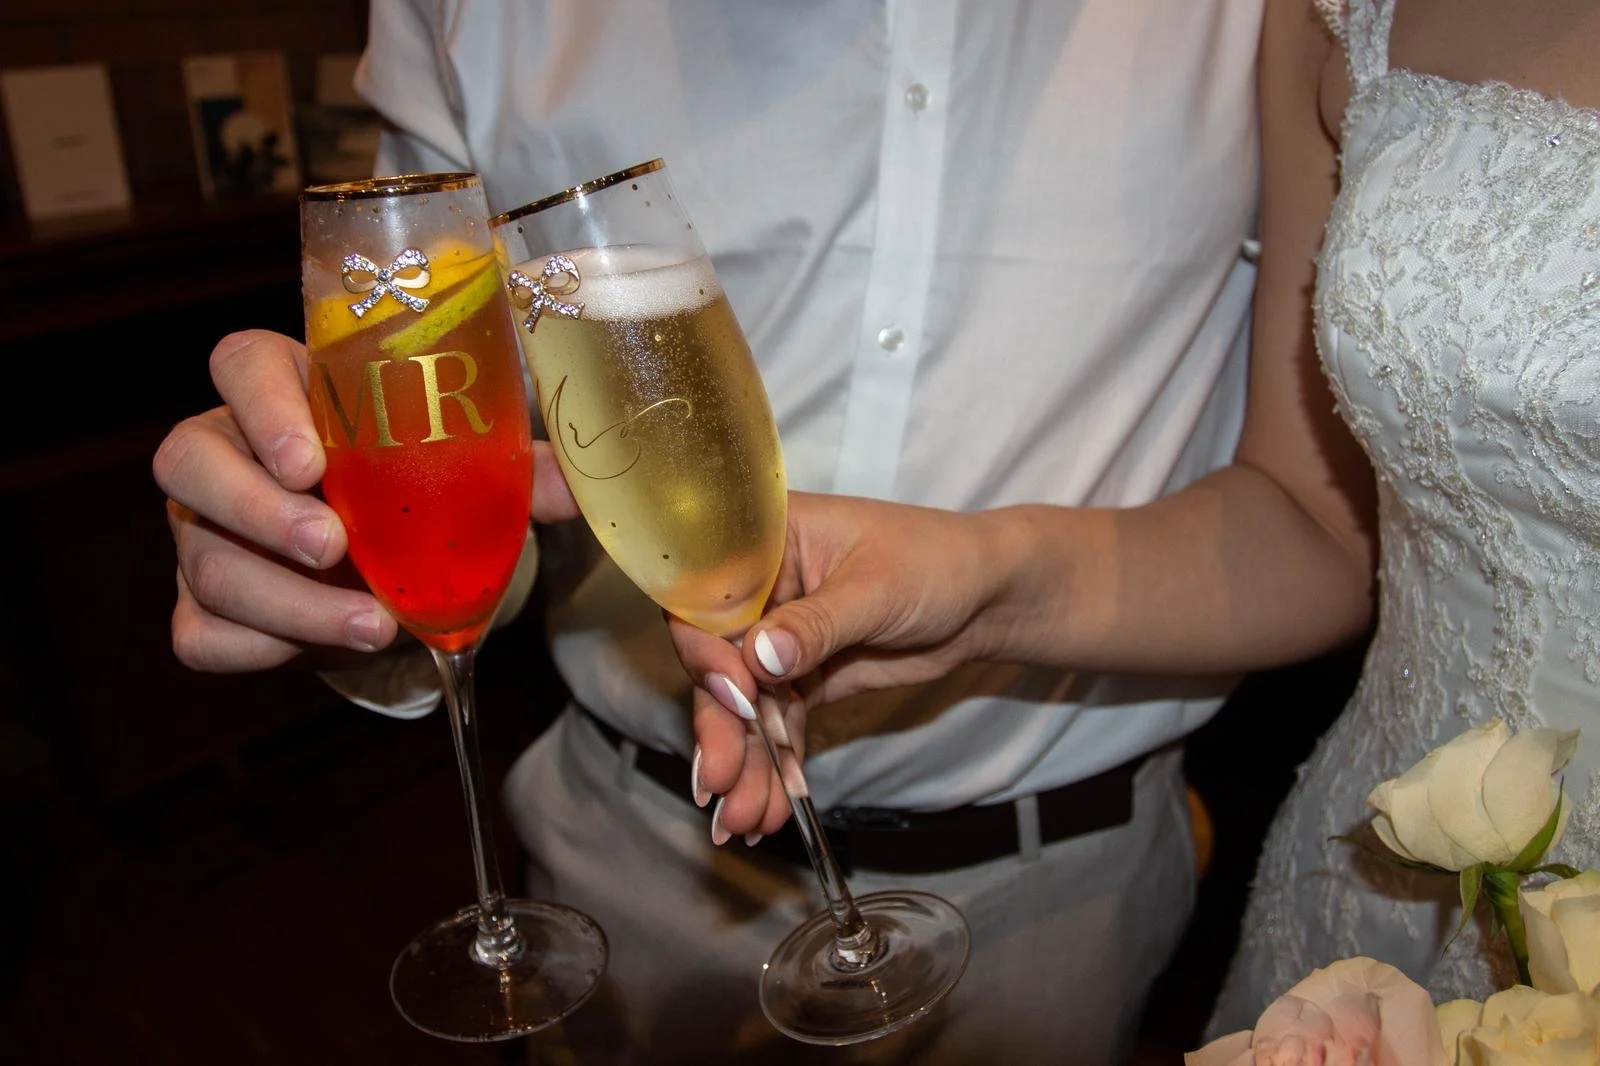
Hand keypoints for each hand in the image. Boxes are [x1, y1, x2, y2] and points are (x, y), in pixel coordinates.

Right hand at [153, 329, 577, 672]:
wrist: (380, 572)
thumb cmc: (408, 493)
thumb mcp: (454, 470)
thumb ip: (507, 470)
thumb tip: (577, 486)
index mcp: (286, 392)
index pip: (240, 363)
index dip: (263, 403)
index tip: (312, 458)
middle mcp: (225, 452)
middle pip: (189, 461)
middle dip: (259, 511)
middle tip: (334, 546)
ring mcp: (202, 531)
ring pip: (203, 563)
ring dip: (288, 602)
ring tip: (373, 624)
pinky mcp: (200, 605)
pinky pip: (200, 633)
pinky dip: (264, 648)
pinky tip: (327, 647)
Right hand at [671, 491, 999, 837]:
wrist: (988, 598)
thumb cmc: (937, 563)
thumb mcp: (877, 589)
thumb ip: (816, 625)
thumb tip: (758, 659)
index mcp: (766, 543)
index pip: (709, 597)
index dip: (709, 650)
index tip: (736, 698)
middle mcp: (761, 591)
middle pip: (720, 663)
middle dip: (720, 727)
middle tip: (720, 783)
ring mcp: (780, 639)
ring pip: (747, 706)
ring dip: (745, 762)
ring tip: (745, 817)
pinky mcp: (805, 679)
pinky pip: (779, 725)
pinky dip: (776, 765)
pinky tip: (771, 807)